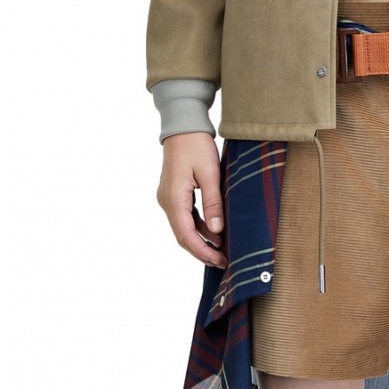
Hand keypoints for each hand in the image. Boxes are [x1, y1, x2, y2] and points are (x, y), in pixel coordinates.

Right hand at [156, 133, 226, 267]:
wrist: (183, 126)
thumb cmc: (196, 145)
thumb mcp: (210, 174)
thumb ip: (213, 203)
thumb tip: (217, 231)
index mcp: (173, 199)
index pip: (186, 235)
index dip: (202, 251)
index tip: (219, 261)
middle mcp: (167, 201)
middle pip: (182, 235)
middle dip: (201, 251)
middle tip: (222, 262)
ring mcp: (169, 198)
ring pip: (184, 227)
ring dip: (201, 240)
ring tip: (221, 251)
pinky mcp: (175, 193)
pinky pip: (186, 216)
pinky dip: (199, 227)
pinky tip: (214, 233)